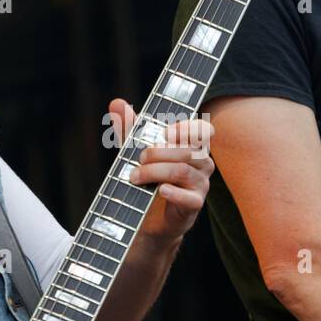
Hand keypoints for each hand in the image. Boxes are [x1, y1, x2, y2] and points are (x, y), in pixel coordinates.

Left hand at [107, 98, 214, 242]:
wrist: (148, 216)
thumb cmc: (149, 178)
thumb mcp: (136, 150)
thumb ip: (130, 128)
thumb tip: (117, 103)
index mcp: (192, 146)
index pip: (203, 130)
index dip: (187, 128)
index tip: (165, 132)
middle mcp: (202, 163)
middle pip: (187, 150)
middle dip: (157, 152)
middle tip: (139, 159)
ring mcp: (200, 185)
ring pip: (183, 171)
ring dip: (155, 171)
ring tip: (135, 176)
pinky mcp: (194, 205)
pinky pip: (190, 197)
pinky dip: (173, 193)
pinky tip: (160, 190)